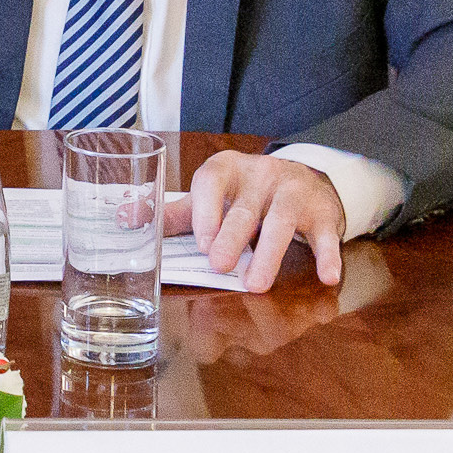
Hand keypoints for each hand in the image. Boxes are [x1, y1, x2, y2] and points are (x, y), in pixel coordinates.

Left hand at [170, 150, 350, 291]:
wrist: (303, 179)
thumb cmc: (246, 194)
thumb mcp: (211, 196)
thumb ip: (175, 213)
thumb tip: (124, 220)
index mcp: (228, 168)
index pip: (211, 181)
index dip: (205, 211)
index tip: (200, 243)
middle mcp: (262, 175)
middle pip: (245, 208)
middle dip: (232, 238)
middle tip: (219, 266)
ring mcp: (294, 192)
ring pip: (281, 221)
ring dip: (269, 254)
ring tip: (257, 284)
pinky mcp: (322, 213)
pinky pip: (325, 235)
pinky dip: (327, 255)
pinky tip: (327, 277)